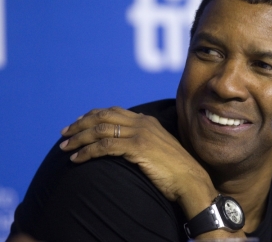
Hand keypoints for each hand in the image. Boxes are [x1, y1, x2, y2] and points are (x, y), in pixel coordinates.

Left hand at [59, 107, 216, 211]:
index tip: (77, 123)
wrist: (190, 178)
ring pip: (100, 130)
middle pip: (102, 117)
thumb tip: (127, 140)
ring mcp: (140, 133)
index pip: (112, 111)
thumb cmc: (175, 167)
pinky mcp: (138, 147)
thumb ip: (144, 138)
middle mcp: (142, 123)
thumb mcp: (159, 146)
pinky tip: (76, 159)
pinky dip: (87, 152)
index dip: (91, 116)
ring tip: (64, 148)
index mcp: (146, 120)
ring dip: (78, 139)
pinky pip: (105, 146)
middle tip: (64, 133)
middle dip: (80, 124)